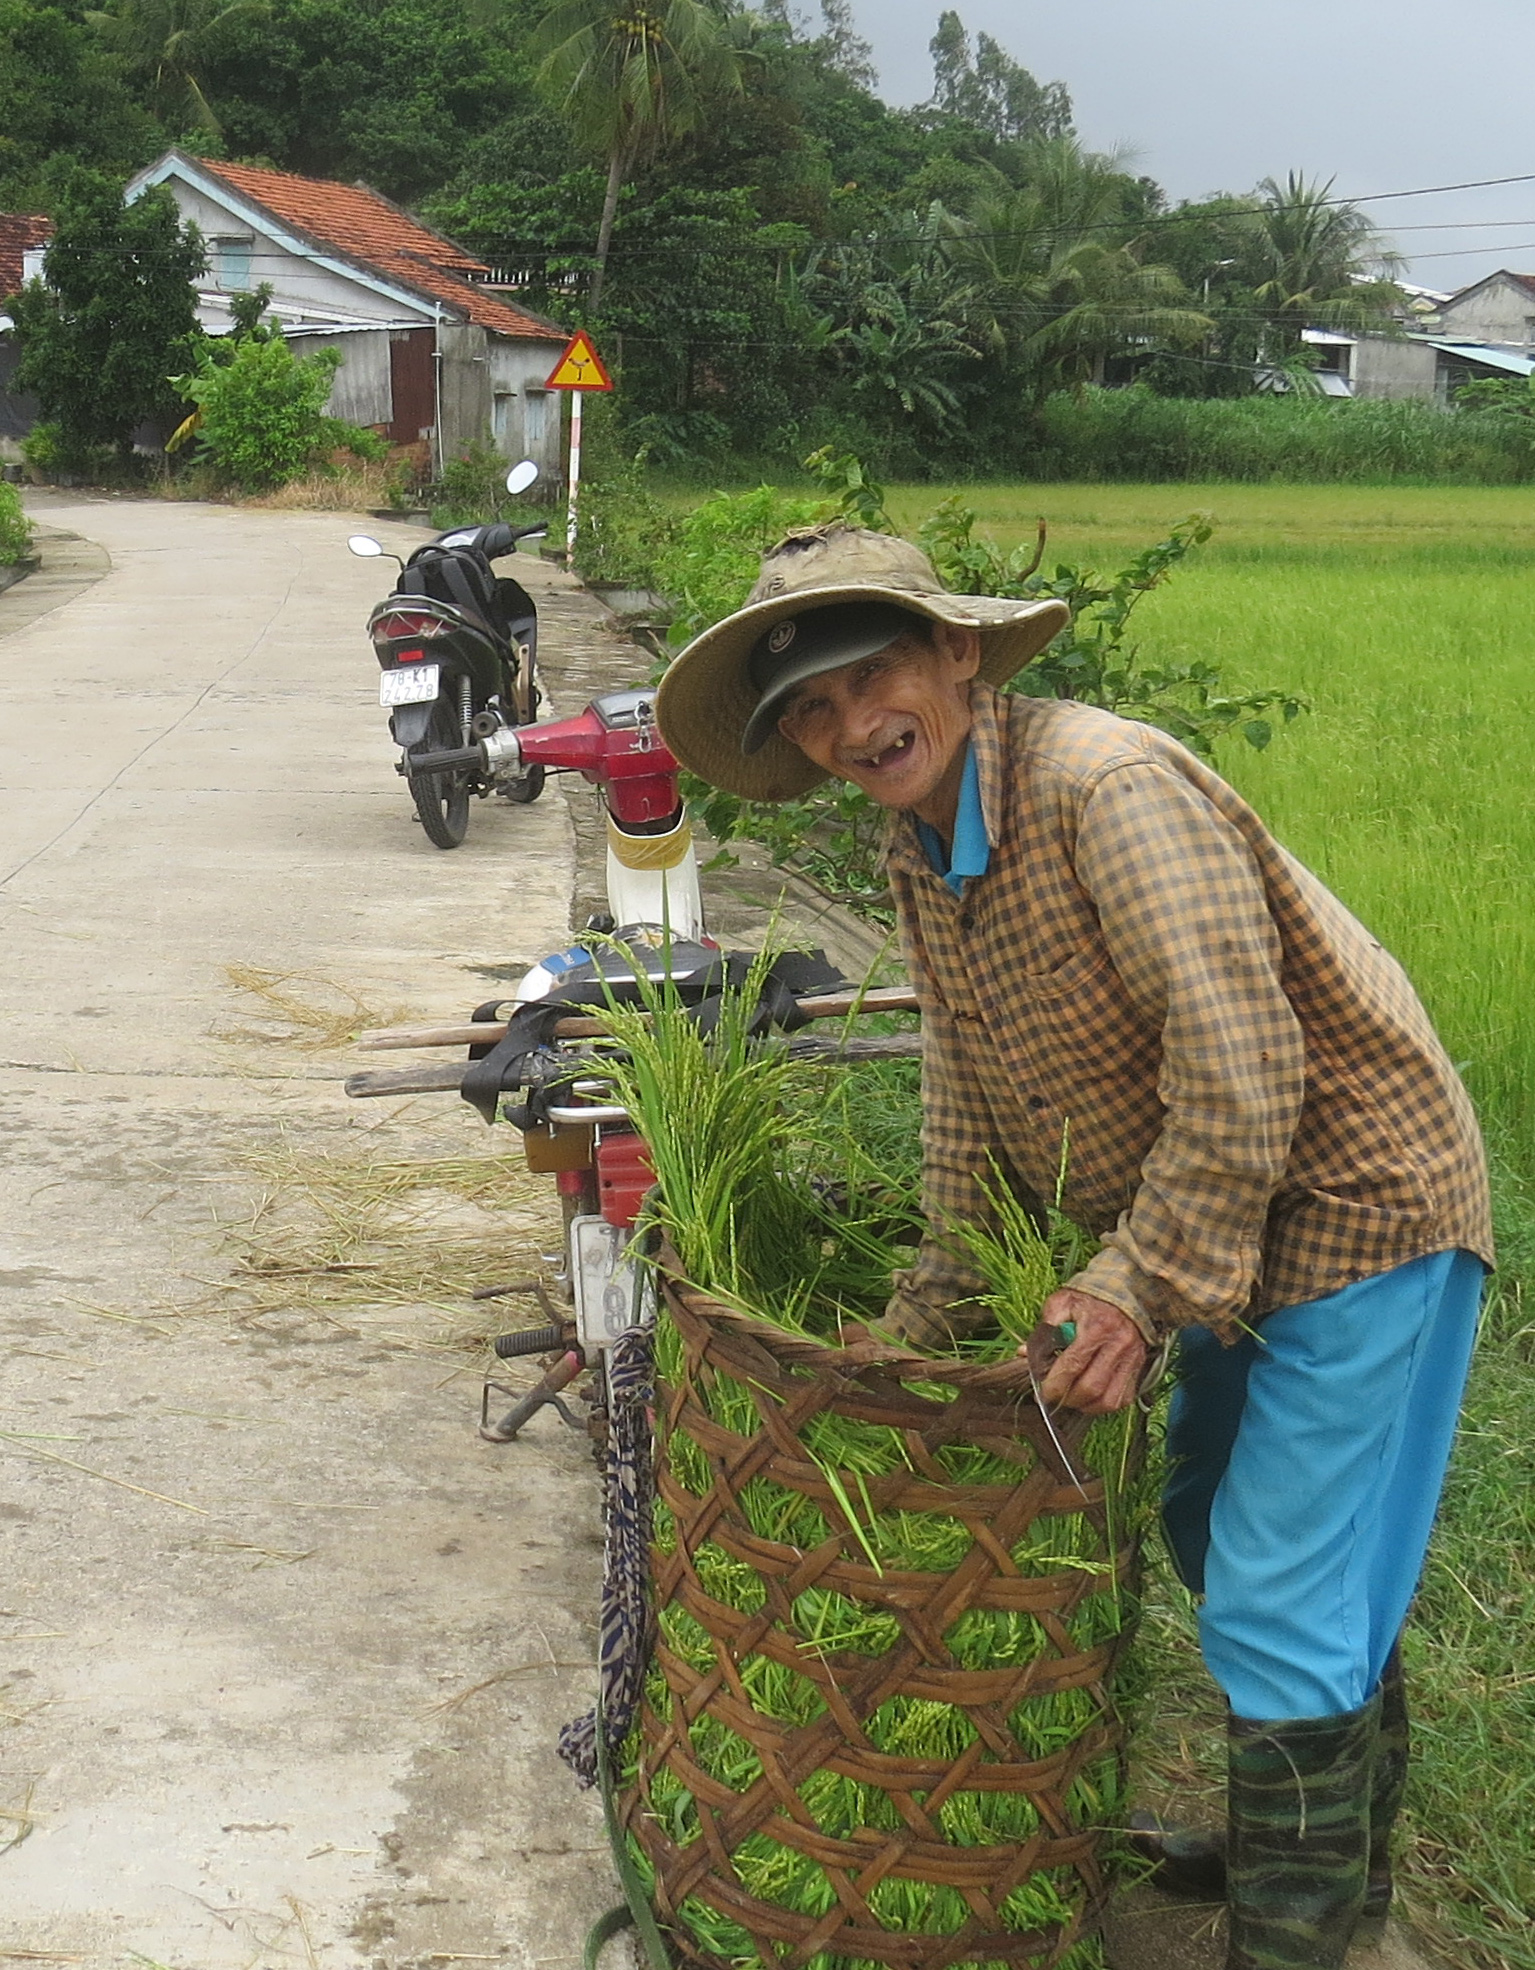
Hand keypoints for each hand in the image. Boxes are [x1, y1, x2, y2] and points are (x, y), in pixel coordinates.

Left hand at [1025, 1288, 1147, 1415]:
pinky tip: (1088, 1398)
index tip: (1040, 1392)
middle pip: (1091, 1388)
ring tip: (1070, 1400)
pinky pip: (1122, 1399)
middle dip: (1067, 1399)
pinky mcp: (1138, 1367)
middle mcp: (1117, 1345)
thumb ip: (1044, 1330)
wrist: (1126, 1291)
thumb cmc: (1089, 1298)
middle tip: (1052, 1397)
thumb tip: (1024, 1354)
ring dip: (1085, 1406)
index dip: (1054, 1385)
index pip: (1073, 1366)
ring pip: (1108, 1400)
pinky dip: (1102, 1405)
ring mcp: (1131, 1359)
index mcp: (1096, 1327)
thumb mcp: (1062, 1303)